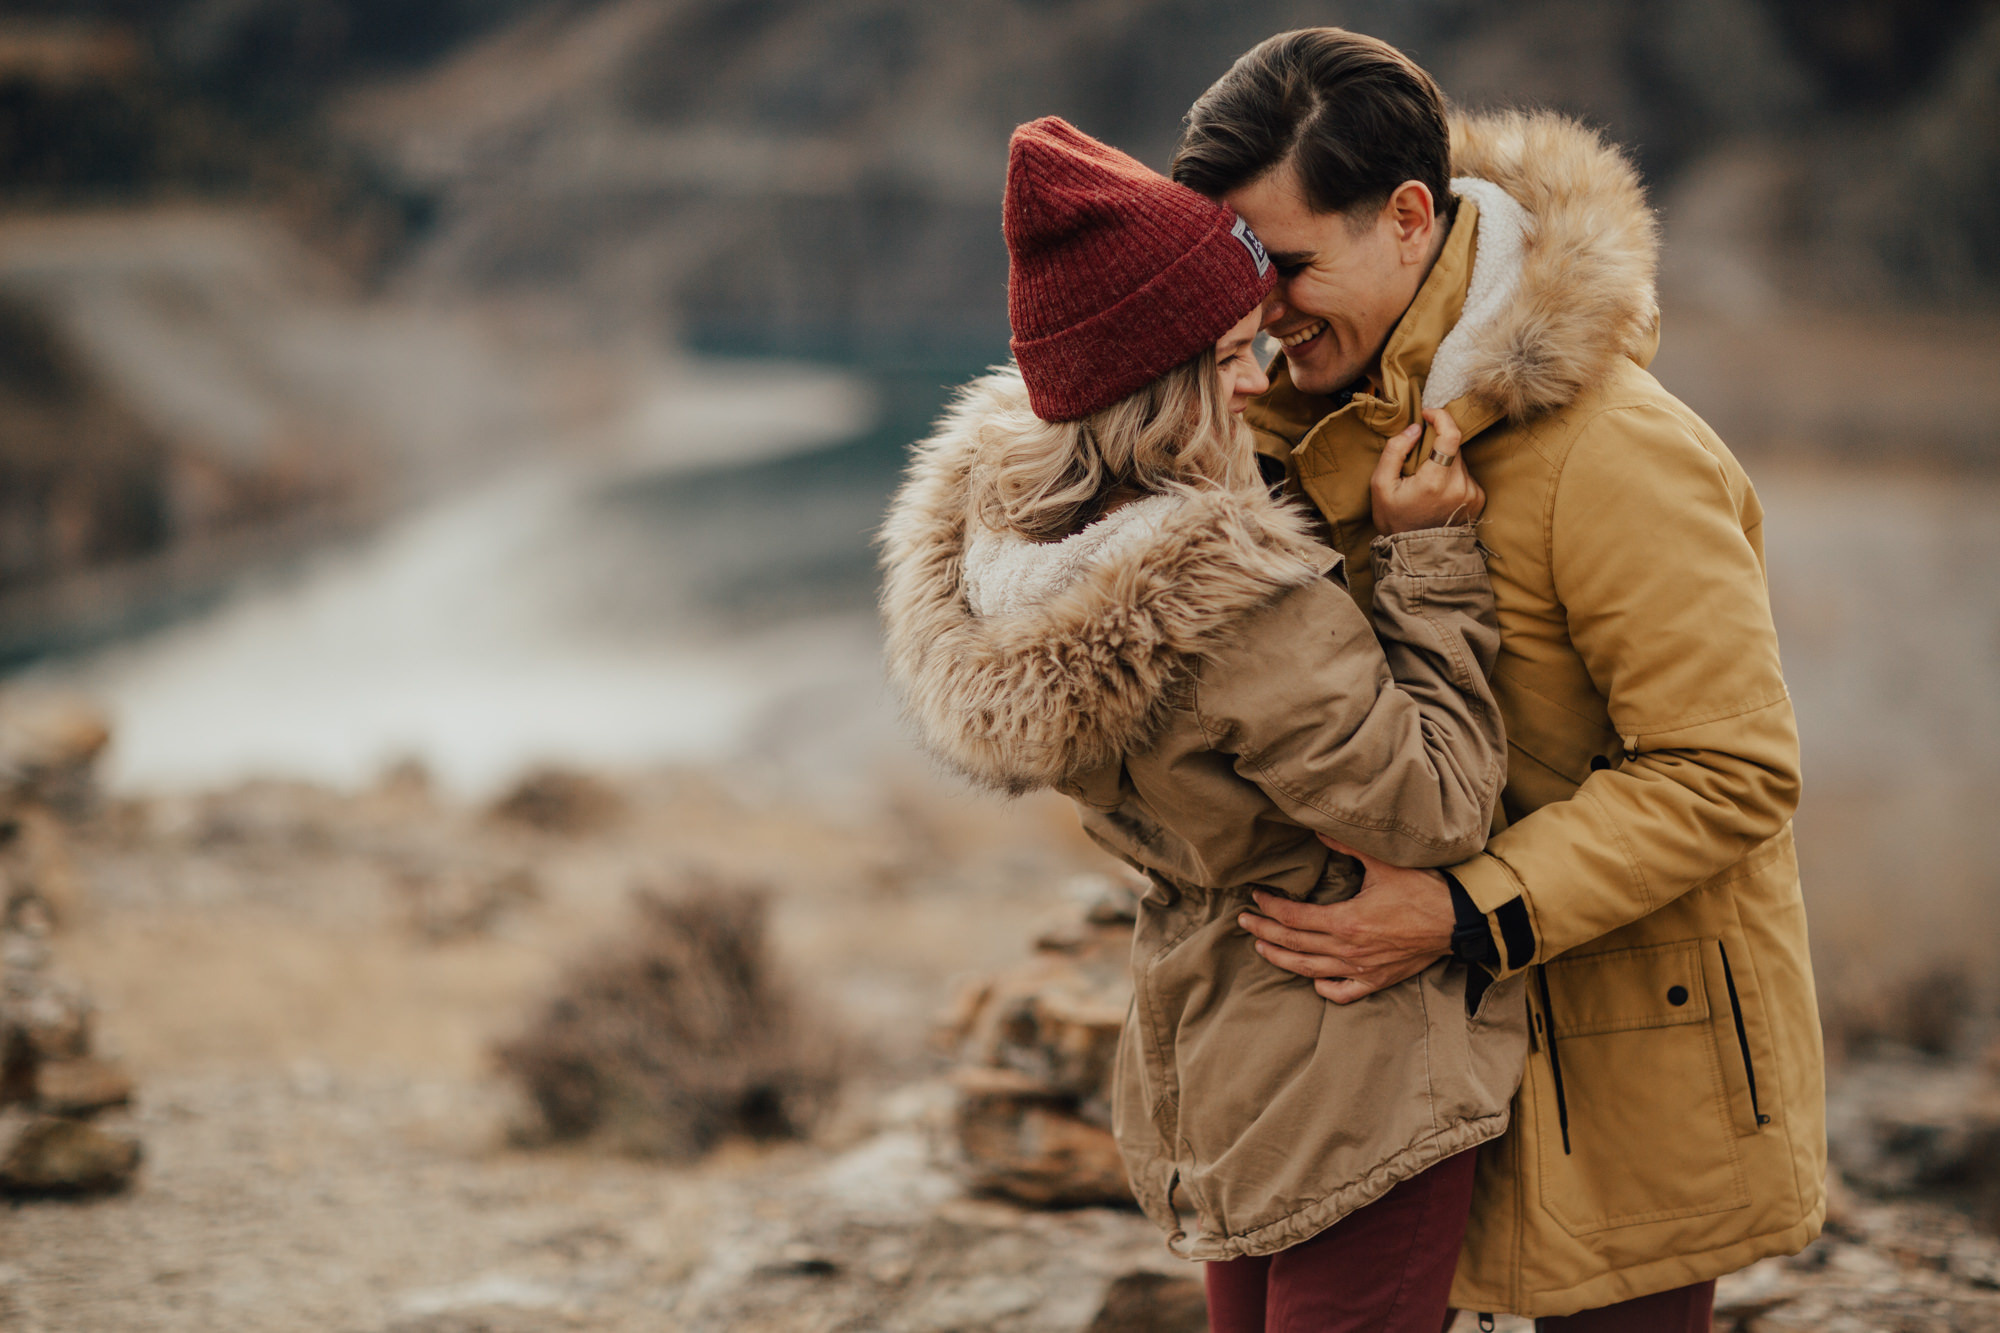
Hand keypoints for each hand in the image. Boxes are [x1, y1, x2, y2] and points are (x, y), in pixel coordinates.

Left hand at [1236, 838, 1454, 1003]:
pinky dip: (1324, 987)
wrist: (1460, 921)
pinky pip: (1343, 992)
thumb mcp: (1384, 863)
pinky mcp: (1378, 981)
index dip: (1270, 908)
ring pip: (1310, 970)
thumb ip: (1346, 845)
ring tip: (1261, 948)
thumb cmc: (1424, 890)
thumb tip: (1316, 829)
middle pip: (1294, 945)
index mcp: (1346, 922)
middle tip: (1243, 921)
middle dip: (1264, 933)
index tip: (1256, 897)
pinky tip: (1312, 979)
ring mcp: (1362, 970)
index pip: (1294, 919)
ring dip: (1282, 960)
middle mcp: (1349, 950)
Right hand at [1370, 407, 1483, 533]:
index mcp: (1435, 481)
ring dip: (1444, 461)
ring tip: (1426, 482)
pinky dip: (1452, 475)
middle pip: (1454, 446)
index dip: (1441, 417)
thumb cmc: (1395, 519)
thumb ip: (1394, 451)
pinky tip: (1438, 492)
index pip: (1451, 435)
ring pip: (1460, 460)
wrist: (1416, 554)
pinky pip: (1466, 475)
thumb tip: (1414, 428)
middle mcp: (1459, 486)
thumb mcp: (1380, 485)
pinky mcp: (1478, 499)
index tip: (1428, 415)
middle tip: (1417, 460)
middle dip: (1436, 445)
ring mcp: (1472, 494)